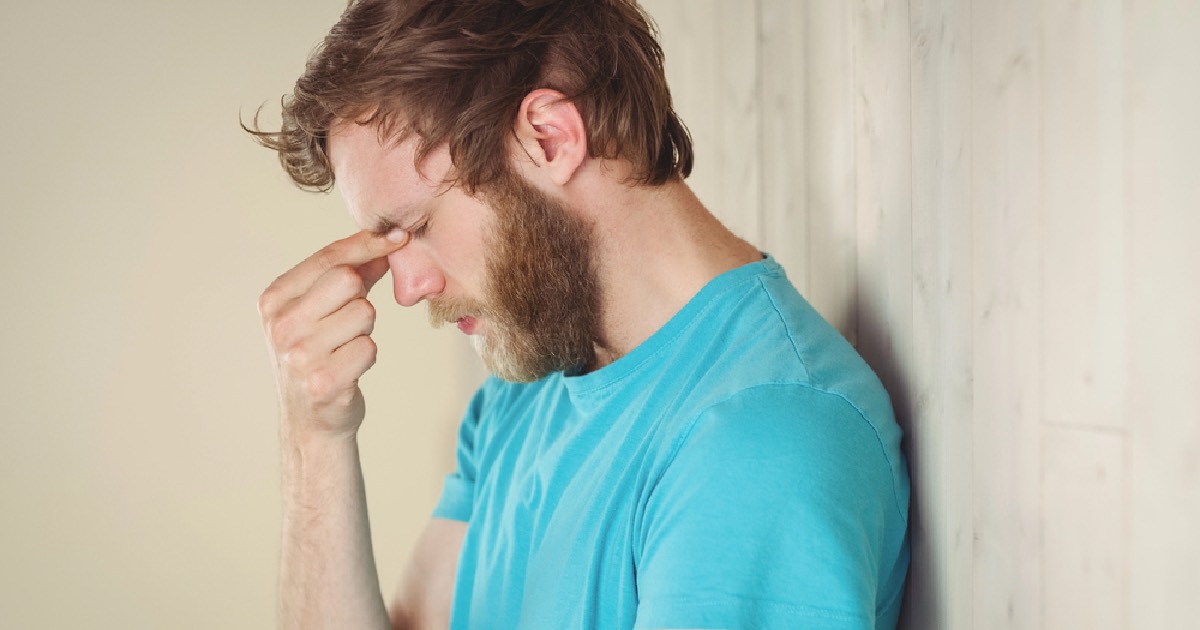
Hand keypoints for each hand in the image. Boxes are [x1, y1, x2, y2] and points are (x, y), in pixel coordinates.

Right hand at [258, 229, 408, 438]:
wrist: (309, 423)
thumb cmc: (316, 358)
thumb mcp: (317, 312)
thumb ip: (347, 276)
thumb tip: (386, 243)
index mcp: (273, 300)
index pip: (328, 257)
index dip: (368, 244)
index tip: (399, 237)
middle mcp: (280, 325)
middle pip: (348, 280)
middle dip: (361, 297)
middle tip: (348, 321)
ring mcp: (299, 355)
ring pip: (363, 313)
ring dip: (364, 330)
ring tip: (343, 349)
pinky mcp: (323, 383)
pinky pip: (369, 348)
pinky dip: (366, 356)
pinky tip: (348, 369)